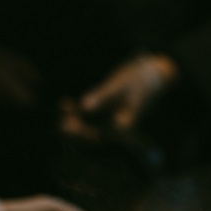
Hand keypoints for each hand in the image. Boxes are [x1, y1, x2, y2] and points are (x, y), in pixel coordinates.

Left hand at [58, 54, 178, 140]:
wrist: (151, 74)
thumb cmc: (139, 79)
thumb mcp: (120, 85)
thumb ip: (103, 96)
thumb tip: (85, 106)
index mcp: (122, 126)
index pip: (98, 136)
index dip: (80, 134)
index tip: (67, 125)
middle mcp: (115, 128)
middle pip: (90, 136)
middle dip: (73, 130)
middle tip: (59, 121)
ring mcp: (110, 122)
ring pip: (87, 127)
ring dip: (73, 120)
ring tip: (62, 108)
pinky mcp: (106, 114)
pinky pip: (88, 117)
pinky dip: (77, 112)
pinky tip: (66, 103)